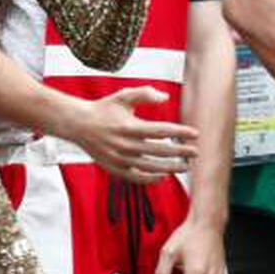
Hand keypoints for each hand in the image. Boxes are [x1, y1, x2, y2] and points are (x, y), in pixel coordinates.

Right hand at [62, 87, 198, 182]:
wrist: (78, 124)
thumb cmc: (104, 109)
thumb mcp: (124, 96)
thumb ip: (145, 94)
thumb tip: (165, 97)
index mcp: (130, 126)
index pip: (162, 131)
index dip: (180, 133)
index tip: (195, 134)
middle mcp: (126, 145)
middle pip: (160, 151)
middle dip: (180, 152)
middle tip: (195, 152)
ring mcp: (120, 159)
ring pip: (151, 167)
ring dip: (170, 168)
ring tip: (185, 166)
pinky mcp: (115, 168)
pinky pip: (136, 178)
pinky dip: (151, 179)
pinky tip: (164, 176)